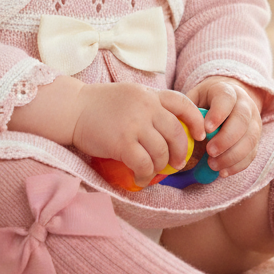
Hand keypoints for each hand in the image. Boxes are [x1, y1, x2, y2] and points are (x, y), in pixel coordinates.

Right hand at [71, 82, 204, 188]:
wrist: (73, 109)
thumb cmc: (99, 104)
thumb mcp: (130, 94)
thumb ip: (149, 105)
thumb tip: (170, 128)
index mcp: (149, 94)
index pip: (183, 104)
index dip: (196, 121)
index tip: (200, 135)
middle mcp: (146, 107)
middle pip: (176, 133)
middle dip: (181, 152)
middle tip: (178, 163)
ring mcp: (134, 125)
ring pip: (161, 152)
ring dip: (161, 166)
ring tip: (154, 172)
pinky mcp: (122, 142)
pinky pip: (143, 164)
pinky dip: (145, 176)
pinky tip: (141, 179)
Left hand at [184, 77, 262, 177]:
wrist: (230, 100)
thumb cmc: (207, 101)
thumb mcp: (196, 97)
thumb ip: (190, 109)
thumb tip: (182, 127)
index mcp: (227, 91)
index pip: (226, 99)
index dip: (218, 114)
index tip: (206, 129)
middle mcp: (245, 104)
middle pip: (242, 120)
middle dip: (226, 138)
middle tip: (209, 151)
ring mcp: (254, 122)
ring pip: (250, 139)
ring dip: (232, 155)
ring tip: (213, 165)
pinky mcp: (256, 139)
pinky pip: (252, 153)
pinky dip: (238, 165)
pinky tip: (223, 171)